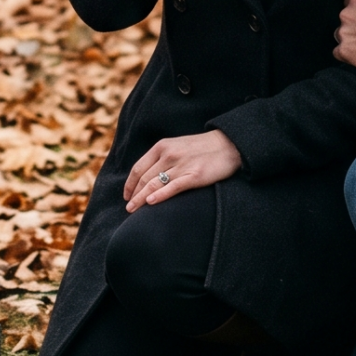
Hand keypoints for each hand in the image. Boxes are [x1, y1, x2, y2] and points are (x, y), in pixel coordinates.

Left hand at [123, 129, 241, 210]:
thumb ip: (162, 158)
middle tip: (128, 208)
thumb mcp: (178, 146)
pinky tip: (151, 203)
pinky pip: (173, 187)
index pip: (138, 167)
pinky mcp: (194, 175)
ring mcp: (181, 165)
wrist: (229, 145)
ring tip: (133, 210)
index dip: (130, 183)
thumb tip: (147, 175)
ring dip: (141, 199)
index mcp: (162, 146)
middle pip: (145, 178)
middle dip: (134, 194)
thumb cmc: (202, 148)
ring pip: (154, 184)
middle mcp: (169, 154)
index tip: (126, 195)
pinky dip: (160, 195)